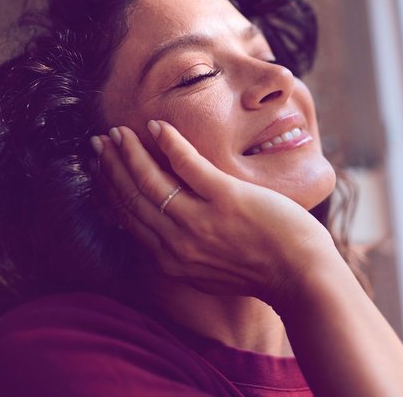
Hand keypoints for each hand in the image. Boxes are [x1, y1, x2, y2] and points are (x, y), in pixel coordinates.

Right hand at [92, 120, 337, 307]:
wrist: (302, 276)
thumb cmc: (263, 271)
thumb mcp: (209, 273)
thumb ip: (182, 255)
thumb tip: (160, 236)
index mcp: (171, 261)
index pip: (130, 218)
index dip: (110, 190)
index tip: (101, 168)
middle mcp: (178, 243)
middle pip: (132, 198)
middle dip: (111, 167)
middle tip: (100, 142)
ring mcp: (201, 221)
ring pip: (151, 181)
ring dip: (130, 152)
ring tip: (120, 132)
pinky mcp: (226, 199)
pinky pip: (188, 165)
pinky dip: (169, 143)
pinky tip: (156, 127)